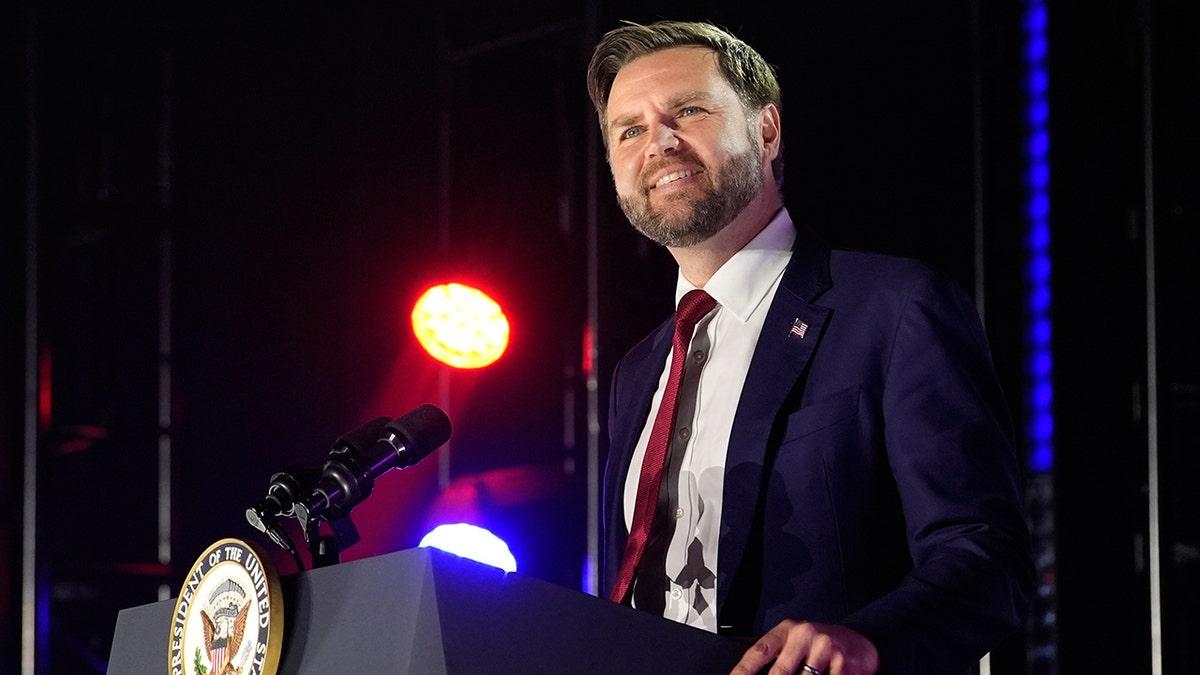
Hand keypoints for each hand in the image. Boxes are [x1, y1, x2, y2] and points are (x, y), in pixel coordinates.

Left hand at [729, 620, 879, 674]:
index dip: (743, 670)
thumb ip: (777, 657)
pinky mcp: (842, 663)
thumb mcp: (795, 643)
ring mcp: (824, 648)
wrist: (859, 642)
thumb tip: (753, 673)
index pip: (758, 651)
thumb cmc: (820, 644)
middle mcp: (804, 635)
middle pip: (780, 671)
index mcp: (787, 630)